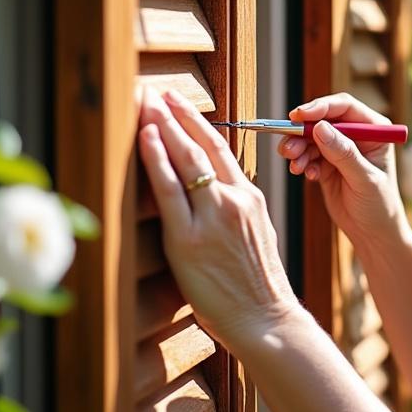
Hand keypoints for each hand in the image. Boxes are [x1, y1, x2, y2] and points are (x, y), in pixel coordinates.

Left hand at [137, 89, 298, 349]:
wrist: (266, 319)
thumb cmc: (257, 288)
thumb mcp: (256, 237)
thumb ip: (236, 213)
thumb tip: (213, 198)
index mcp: (251, 198)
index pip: (221, 150)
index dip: (197, 124)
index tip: (178, 105)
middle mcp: (235, 199)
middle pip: (203, 145)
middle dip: (177, 115)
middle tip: (157, 92)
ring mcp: (213, 216)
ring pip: (186, 159)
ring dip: (163, 126)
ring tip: (146, 103)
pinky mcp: (190, 238)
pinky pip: (169, 189)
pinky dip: (156, 159)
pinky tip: (145, 138)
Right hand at [278, 93, 410, 252]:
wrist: (373, 233)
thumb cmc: (379, 205)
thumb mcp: (364, 179)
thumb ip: (343, 154)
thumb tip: (319, 128)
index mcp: (375, 129)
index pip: (344, 107)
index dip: (320, 108)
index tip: (298, 117)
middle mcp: (357, 134)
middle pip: (322, 119)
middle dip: (302, 132)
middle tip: (288, 147)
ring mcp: (341, 148)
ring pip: (311, 137)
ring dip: (298, 149)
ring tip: (295, 166)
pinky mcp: (327, 163)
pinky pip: (308, 154)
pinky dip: (302, 162)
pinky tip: (306, 175)